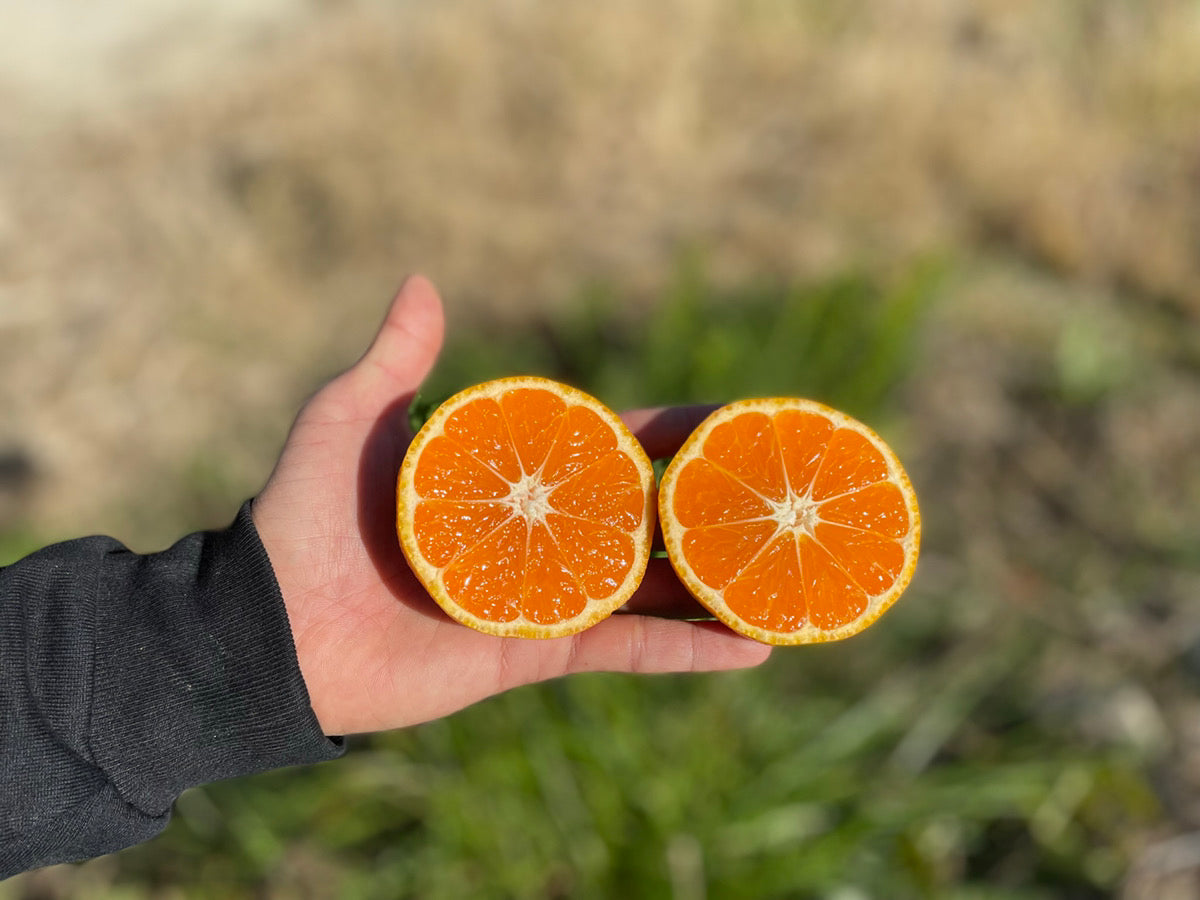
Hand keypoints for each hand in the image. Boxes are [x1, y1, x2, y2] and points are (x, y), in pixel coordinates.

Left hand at [251, 276, 770, 735]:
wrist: (271, 630)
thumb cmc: (304, 520)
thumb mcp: (347, 421)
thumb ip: (394, 362)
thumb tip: (422, 281)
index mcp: (507, 477)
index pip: (612, 444)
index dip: (678, 432)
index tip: (744, 420)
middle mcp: (537, 535)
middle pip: (648, 514)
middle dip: (716, 504)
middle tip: (791, 493)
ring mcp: (543, 596)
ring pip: (652, 586)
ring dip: (721, 582)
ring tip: (793, 573)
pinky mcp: (536, 653)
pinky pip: (626, 650)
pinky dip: (688, 652)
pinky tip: (754, 648)